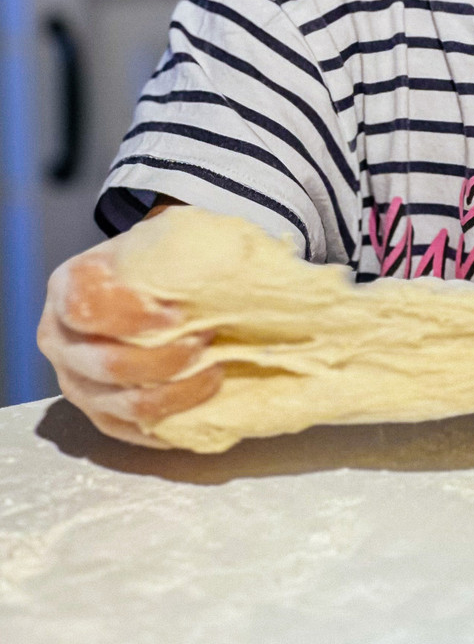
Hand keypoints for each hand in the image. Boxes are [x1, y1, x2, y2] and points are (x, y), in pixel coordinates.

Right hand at [37, 235, 222, 447]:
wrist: (148, 287)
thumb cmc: (155, 262)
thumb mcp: (162, 239)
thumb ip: (174, 250)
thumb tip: (215, 271)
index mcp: (66, 288)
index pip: (84, 305)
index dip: (131, 314)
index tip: (179, 315)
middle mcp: (60, 340)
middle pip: (106, 363)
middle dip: (164, 358)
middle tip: (208, 340)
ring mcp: (76, 383)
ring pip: (125, 404)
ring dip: (177, 391)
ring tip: (217, 369)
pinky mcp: (99, 414)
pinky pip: (134, 430)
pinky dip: (173, 419)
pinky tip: (205, 402)